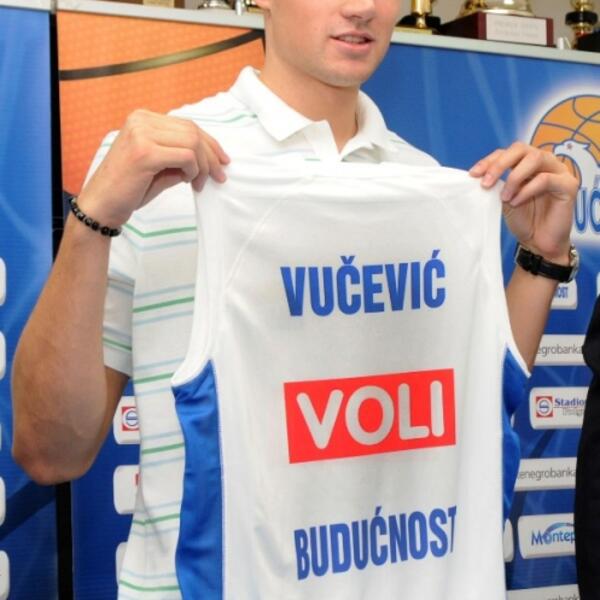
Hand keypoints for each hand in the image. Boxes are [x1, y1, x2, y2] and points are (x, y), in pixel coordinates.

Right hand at [77, 109, 229, 227]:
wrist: (102, 205)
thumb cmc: (128, 189)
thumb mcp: (159, 167)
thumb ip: (180, 158)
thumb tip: (210, 160)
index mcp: (143, 119)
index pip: (187, 125)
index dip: (210, 143)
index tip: (222, 161)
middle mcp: (141, 121)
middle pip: (193, 131)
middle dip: (211, 156)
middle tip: (218, 177)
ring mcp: (142, 134)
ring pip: (193, 143)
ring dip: (203, 166)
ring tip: (199, 183)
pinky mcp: (145, 152)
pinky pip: (186, 156)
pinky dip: (193, 170)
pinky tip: (188, 182)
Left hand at [469, 141, 577, 262]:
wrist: (538, 243)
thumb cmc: (523, 220)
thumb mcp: (503, 199)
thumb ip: (495, 184)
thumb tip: (476, 176)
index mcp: (527, 163)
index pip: (508, 152)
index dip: (489, 161)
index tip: (473, 175)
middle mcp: (544, 163)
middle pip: (521, 149)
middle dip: (499, 164)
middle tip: (486, 183)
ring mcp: (558, 171)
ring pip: (535, 158)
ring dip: (514, 177)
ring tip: (504, 197)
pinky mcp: (568, 185)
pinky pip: (546, 179)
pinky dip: (527, 190)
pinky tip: (516, 202)